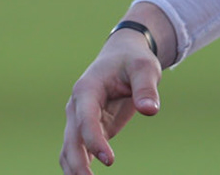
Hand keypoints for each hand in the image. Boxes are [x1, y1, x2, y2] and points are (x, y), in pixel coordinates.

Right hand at [60, 27, 163, 173]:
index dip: (95, 140)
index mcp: (87, 89)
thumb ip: (146, 87)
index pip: (86, 119)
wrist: (122, 56)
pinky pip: (79, 151)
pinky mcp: (88, 130)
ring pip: (70, 148)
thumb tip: (150, 110)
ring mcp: (80, 119)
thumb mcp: (144, 67)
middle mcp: (77, 106)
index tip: (110, 161)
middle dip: (78, 163)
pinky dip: (79, 166)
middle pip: (72, 138)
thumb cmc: (133, 60)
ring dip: (74, 168)